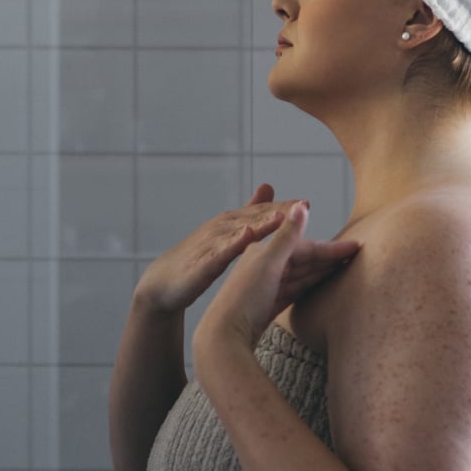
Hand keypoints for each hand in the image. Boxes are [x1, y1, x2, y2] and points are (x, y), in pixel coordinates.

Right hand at [132, 186, 289, 316]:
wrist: (163, 281)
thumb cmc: (198, 258)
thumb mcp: (226, 236)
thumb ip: (248, 214)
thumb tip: (268, 189)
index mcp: (231, 224)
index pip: (261, 212)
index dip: (284, 208)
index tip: (307, 203)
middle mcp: (222, 228)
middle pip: (254, 217)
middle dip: (279, 210)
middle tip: (303, 205)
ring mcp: (211, 245)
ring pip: (239, 231)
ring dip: (260, 224)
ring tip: (280, 218)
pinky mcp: (202, 264)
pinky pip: (220, 253)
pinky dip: (233, 244)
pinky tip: (246, 238)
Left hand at [195, 198, 360, 359]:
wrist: (225, 337)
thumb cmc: (244, 300)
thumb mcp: (268, 263)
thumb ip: (287, 236)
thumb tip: (301, 205)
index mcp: (264, 251)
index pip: (305, 247)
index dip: (331, 248)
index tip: (356, 246)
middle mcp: (264, 266)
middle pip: (304, 260)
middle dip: (330, 258)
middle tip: (358, 257)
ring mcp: (266, 287)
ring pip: (301, 276)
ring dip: (323, 271)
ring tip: (346, 270)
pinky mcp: (267, 306)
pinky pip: (294, 292)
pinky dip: (310, 287)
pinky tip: (321, 287)